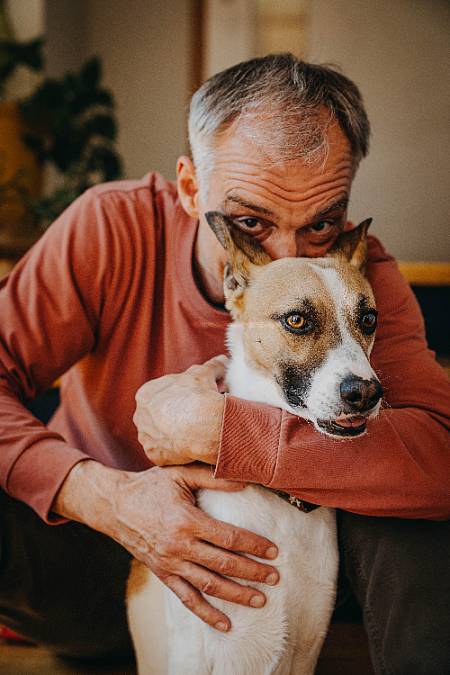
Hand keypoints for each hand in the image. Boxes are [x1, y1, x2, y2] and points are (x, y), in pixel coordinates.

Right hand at [54, 461, 278, 631]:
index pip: (229, 538)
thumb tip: (244, 482)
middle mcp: (179, 546)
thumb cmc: (150, 485)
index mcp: (187, 520)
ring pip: (209, 586)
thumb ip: (212, 477)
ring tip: (260, 600)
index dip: (254, 545)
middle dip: (253, 573)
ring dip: (236, 595)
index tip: (274, 551)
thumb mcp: (180, 473)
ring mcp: (170, 563)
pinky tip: (226, 625)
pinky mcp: (162, 574)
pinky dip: (206, 614)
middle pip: (224, 564)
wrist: (113, 505)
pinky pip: (186, 599)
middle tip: (275, 578)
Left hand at [133, 355, 227, 465]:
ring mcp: (146, 437)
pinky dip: (178, 451)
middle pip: (160, 416)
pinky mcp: (154, 455)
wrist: (201, 426)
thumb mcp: (206, 373)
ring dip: (176, 434)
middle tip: (198, 416)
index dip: (182, 395)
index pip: (162, 394)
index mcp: (146, 394)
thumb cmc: (199, 395)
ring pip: (161, 435)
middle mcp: (140, 416)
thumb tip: (223, 360)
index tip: (197, 398)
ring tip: (197, 434)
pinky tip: (192, 446)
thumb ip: (211, 366)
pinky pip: (166, 453)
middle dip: (177, 415)